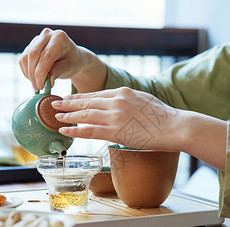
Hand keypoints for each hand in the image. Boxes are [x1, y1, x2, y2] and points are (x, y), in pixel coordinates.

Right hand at [19, 28, 106, 91]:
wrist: (72, 57)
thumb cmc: (72, 62)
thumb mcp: (68, 68)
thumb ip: (57, 72)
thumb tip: (47, 82)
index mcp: (59, 37)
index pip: (46, 55)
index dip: (41, 72)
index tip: (40, 86)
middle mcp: (47, 34)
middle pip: (33, 55)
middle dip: (33, 74)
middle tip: (37, 88)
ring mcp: (37, 38)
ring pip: (25, 57)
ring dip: (29, 74)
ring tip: (37, 85)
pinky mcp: (30, 45)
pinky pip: (23, 59)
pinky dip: (26, 71)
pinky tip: (34, 78)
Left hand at [51, 87, 186, 151]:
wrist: (174, 126)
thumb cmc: (163, 116)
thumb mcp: (143, 99)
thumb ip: (128, 100)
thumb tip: (119, 105)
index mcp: (122, 92)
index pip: (96, 95)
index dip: (80, 97)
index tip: (70, 98)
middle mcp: (115, 101)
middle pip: (86, 102)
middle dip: (69, 104)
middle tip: (55, 104)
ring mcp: (114, 116)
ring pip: (84, 115)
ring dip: (68, 116)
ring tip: (56, 117)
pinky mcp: (115, 131)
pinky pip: (89, 130)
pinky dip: (75, 130)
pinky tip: (65, 130)